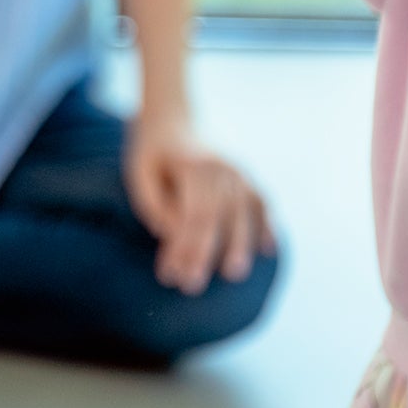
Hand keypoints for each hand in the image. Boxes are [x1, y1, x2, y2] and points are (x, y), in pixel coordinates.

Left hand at [123, 109, 273, 295]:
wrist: (172, 120)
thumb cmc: (152, 154)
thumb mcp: (140, 175)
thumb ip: (155, 205)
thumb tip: (174, 235)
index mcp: (192, 165)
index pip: (192, 214)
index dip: (183, 248)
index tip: (169, 275)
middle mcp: (221, 167)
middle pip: (218, 218)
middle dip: (205, 254)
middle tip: (191, 287)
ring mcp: (239, 171)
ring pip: (245, 213)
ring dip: (239, 246)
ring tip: (233, 274)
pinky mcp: (247, 177)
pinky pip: (262, 203)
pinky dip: (267, 226)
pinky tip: (267, 251)